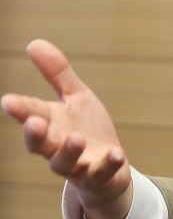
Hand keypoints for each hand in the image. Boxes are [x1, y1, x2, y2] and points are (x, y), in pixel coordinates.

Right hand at [1, 40, 132, 218]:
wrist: (109, 167)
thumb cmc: (86, 129)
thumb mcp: (76, 97)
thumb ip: (57, 74)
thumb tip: (33, 43)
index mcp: (51, 124)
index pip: (31, 114)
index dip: (19, 109)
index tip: (8, 101)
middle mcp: (58, 146)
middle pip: (40, 144)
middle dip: (35, 135)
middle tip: (34, 123)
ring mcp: (78, 163)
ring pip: (65, 162)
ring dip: (69, 151)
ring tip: (77, 138)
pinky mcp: (100, 175)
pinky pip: (102, 172)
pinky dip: (109, 164)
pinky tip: (117, 154)